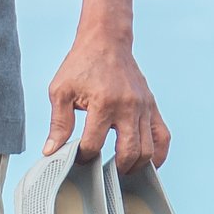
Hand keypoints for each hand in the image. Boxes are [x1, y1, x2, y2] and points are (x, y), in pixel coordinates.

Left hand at [42, 29, 169, 169]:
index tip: (77, 158)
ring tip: (120, 171)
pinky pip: (163, 136)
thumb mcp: (61, 91)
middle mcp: (128, 107)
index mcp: (102, 103)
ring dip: (135, 166)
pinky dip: (158, 154)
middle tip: (102, 172)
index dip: (83, 156)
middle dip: (114, 168)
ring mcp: (144, 107)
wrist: (106, 41)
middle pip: (128, 152)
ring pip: (148, 149)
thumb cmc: (81, 65)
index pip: (94, 143)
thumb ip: (58, 123)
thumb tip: (51, 151)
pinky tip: (147, 164)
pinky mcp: (152, 106)